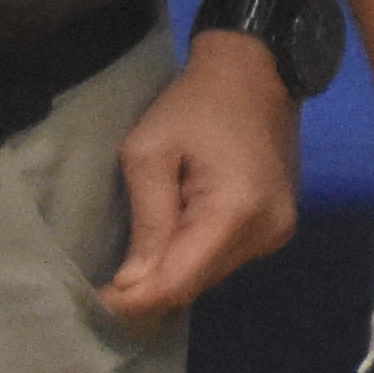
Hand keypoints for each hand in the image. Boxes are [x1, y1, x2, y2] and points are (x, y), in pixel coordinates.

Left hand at [100, 30, 305, 319]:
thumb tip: (132, 286)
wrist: (255, 70)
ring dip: (173, 272)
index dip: (135, 301)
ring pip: (210, 277)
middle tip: (108, 280)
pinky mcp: (277, 226)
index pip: (178, 282)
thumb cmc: (194, 103)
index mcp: (236, 211)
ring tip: (139, 254)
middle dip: (150, 287)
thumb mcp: (149, 151)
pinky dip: (194, 255)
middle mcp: (266, 231)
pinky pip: (225, 259)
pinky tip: (174, 236)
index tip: (96, 302)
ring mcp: (277, 231)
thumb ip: (146, 221)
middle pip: (195, 284)